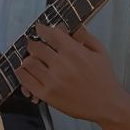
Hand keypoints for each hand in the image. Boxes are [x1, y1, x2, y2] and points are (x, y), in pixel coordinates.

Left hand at [13, 21, 127, 122]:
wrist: (107, 105)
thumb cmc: (104, 78)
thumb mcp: (99, 52)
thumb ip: (84, 36)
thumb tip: (68, 25)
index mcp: (74, 52)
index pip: (50, 34)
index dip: (42, 29)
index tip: (39, 29)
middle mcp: (61, 65)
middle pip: (36, 47)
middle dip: (34, 44)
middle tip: (35, 45)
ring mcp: (52, 81)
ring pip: (28, 63)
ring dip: (28, 58)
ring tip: (32, 59)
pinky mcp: (46, 95)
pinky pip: (26, 80)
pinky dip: (22, 73)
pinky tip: (25, 71)